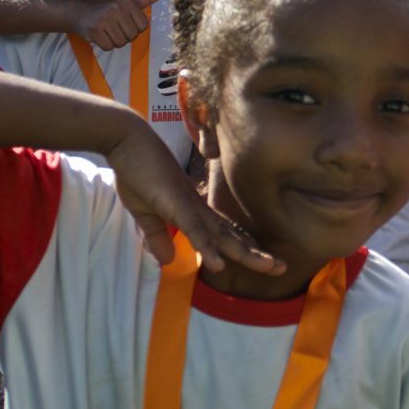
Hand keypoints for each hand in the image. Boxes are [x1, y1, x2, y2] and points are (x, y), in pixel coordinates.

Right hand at [70, 0, 163, 50]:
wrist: (80, 13)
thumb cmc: (110, 10)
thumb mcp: (130, 2)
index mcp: (128, 2)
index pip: (143, 27)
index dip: (135, 28)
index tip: (124, 21)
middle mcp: (117, 8)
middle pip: (132, 36)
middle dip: (124, 36)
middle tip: (113, 27)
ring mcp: (105, 19)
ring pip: (121, 43)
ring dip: (114, 41)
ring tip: (107, 30)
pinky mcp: (95, 30)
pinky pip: (109, 47)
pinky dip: (105, 45)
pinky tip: (99, 35)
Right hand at [106, 123, 284, 274]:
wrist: (127, 141)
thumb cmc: (136, 172)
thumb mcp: (145, 214)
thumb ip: (157, 236)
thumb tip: (167, 261)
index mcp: (193, 212)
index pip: (225, 235)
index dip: (243, 249)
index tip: (264, 263)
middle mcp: (198, 210)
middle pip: (232, 237)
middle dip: (256, 254)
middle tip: (282, 267)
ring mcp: (189, 207)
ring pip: (222, 236)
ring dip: (245, 253)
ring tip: (268, 267)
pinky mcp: (176, 205)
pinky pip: (194, 230)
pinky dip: (207, 247)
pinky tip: (219, 264)